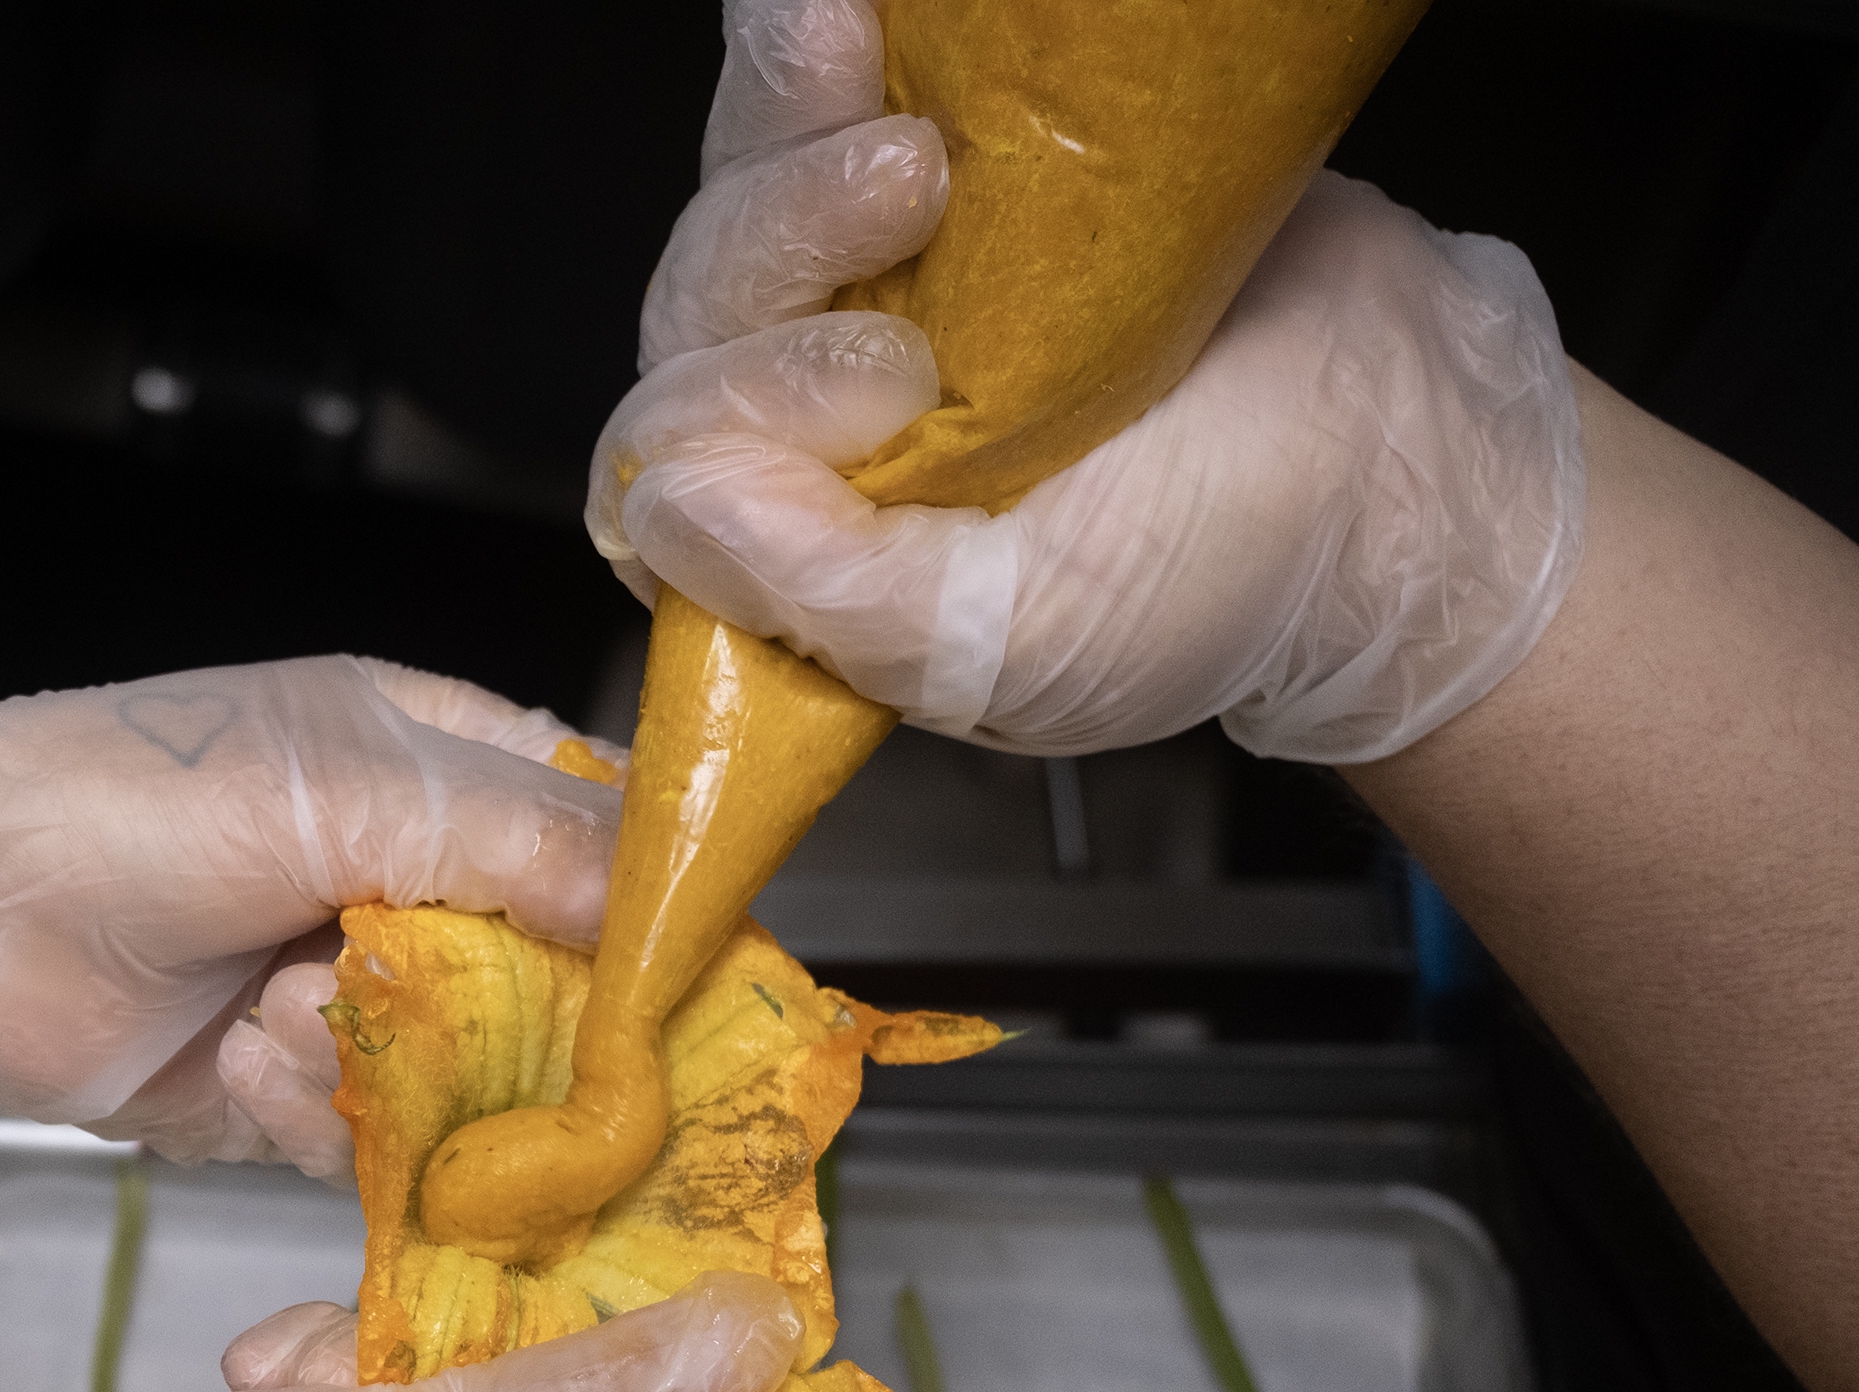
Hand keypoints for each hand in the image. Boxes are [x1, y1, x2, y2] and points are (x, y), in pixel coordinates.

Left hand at [0, 657, 622, 1199]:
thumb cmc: (134, 803)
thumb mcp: (349, 787)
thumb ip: (520, 839)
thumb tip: (666, 908)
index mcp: (447, 765)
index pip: (606, 843)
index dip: (652, 919)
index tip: (677, 991)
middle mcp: (418, 883)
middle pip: (556, 988)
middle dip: (513, 1025)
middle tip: (485, 1045)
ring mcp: (357, 996)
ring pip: (471, 1081)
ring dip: (375, 1064)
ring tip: (273, 1010)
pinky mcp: (295, 1097)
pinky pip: (369, 1143)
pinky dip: (304, 1112)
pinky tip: (233, 1059)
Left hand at [594, 1, 1585, 763]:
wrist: (1401, 448)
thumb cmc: (1216, 575)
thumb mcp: (1017, 646)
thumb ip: (833, 598)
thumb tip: (672, 507)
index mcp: (806, 541)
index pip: (674, 457)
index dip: (740, 403)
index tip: (889, 379)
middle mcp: (821, 411)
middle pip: (704, 298)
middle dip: (779, 230)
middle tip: (911, 183)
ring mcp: (886, 279)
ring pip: (755, 180)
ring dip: (786, 107)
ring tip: (858, 48)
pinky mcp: (965, 168)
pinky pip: (856, 96)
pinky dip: (843, 45)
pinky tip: (863, 7)